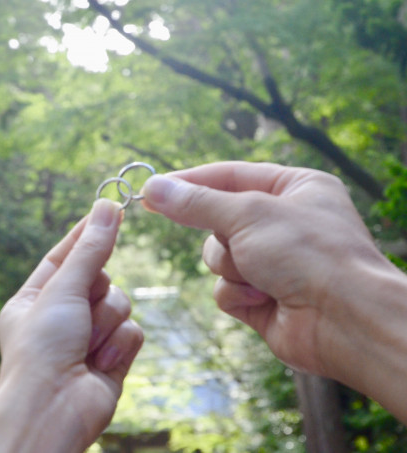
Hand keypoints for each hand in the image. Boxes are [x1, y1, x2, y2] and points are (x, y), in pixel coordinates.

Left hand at [0, 199, 143, 452]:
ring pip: (120, 303)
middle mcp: (61, 316)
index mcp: (34, 299)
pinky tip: (100, 362)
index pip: (64, 256)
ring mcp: (88, 337)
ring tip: (86, 344)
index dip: (86, 234)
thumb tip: (107, 206)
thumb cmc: (42, 348)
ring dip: (106, 321)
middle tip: (82, 305)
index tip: (108, 208)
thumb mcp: (63, 290)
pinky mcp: (112, 357)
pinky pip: (133, 330)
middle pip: (100, 277)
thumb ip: (91, 250)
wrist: (54, 409)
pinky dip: (119, 343)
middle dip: (96, 290)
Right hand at [140, 162, 406, 399]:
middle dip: (221, 237)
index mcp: (294, 188)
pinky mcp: (263, 297)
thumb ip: (196, 202)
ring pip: (217, 257)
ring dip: (230, 267)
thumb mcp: (247, 213)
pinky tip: (264, 299)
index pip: (228, 175)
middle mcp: (285, 223)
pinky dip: (237, 293)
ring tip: (260, 276)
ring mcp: (274, 262)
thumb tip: (153, 187)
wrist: (345, 320)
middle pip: (218, 220)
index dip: (189, 182)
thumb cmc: (309, 253)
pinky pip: (226, 289)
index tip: (150, 189)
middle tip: (229, 240)